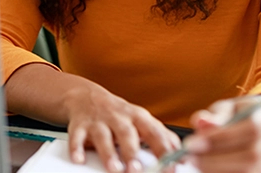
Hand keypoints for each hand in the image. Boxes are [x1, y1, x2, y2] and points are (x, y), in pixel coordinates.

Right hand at [63, 80, 181, 172]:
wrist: (86, 96)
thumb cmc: (119, 115)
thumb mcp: (141, 121)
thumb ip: (160, 136)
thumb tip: (183, 156)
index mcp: (138, 117)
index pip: (154, 132)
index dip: (163, 149)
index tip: (170, 166)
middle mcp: (118, 117)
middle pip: (127, 133)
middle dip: (132, 151)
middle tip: (136, 170)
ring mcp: (98, 120)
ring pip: (103, 136)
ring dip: (108, 153)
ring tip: (114, 168)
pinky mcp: (79, 124)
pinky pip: (76, 136)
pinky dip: (76, 148)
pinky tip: (79, 159)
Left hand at [182, 96, 260, 172]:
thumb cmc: (244, 115)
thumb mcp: (230, 107)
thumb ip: (216, 115)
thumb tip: (200, 122)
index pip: (250, 129)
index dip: (221, 138)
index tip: (192, 143)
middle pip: (250, 156)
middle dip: (214, 159)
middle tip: (190, 157)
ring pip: (249, 172)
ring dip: (217, 170)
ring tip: (197, 163)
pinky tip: (208, 170)